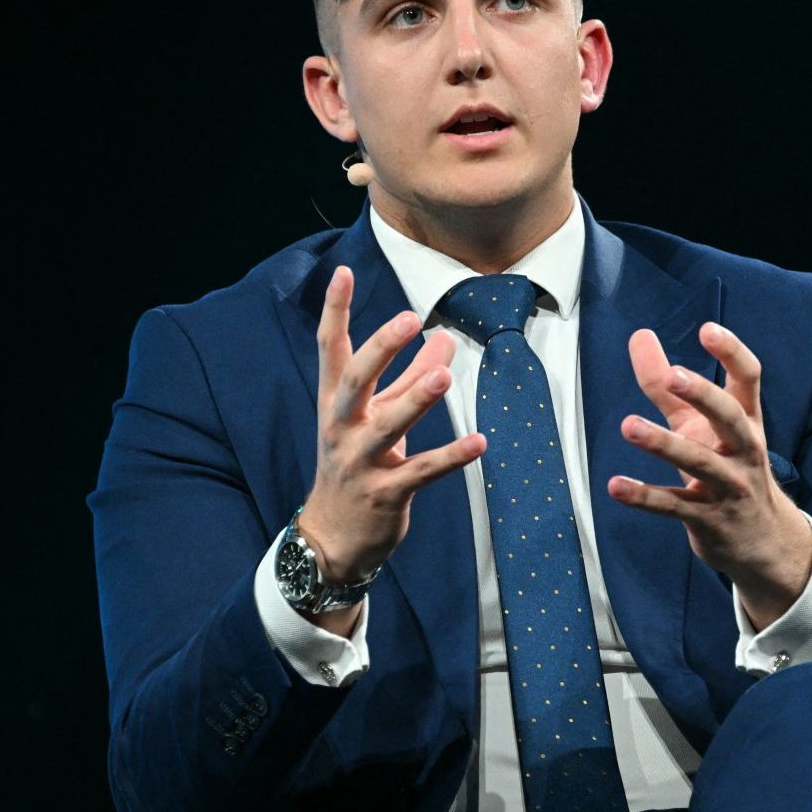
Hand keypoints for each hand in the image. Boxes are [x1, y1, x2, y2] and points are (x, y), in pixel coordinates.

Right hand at [297, 266, 484, 628]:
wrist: (333, 539)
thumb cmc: (357, 466)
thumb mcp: (377, 418)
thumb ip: (409, 378)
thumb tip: (444, 339)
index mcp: (335, 404)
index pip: (331, 349)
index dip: (335, 311)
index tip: (342, 272)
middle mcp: (341, 428)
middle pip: (354, 381)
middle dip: (380, 349)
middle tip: (408, 318)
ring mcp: (360, 463)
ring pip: (387, 426)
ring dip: (416, 399)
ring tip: (444, 376)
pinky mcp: (385, 495)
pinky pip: (421, 472)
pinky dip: (451, 456)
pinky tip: (480, 442)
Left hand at [607, 322, 811, 628]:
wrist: (762, 541)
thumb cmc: (727, 468)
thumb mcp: (700, 426)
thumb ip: (666, 385)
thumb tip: (639, 335)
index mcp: (747, 421)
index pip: (749, 379)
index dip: (732, 353)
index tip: (708, 330)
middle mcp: (744, 450)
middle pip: (731, 418)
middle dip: (704, 395)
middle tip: (673, 375)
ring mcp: (729, 487)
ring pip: (700, 463)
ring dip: (665, 444)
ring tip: (630, 427)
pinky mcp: (708, 519)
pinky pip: (675, 507)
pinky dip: (645, 497)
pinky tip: (615, 486)